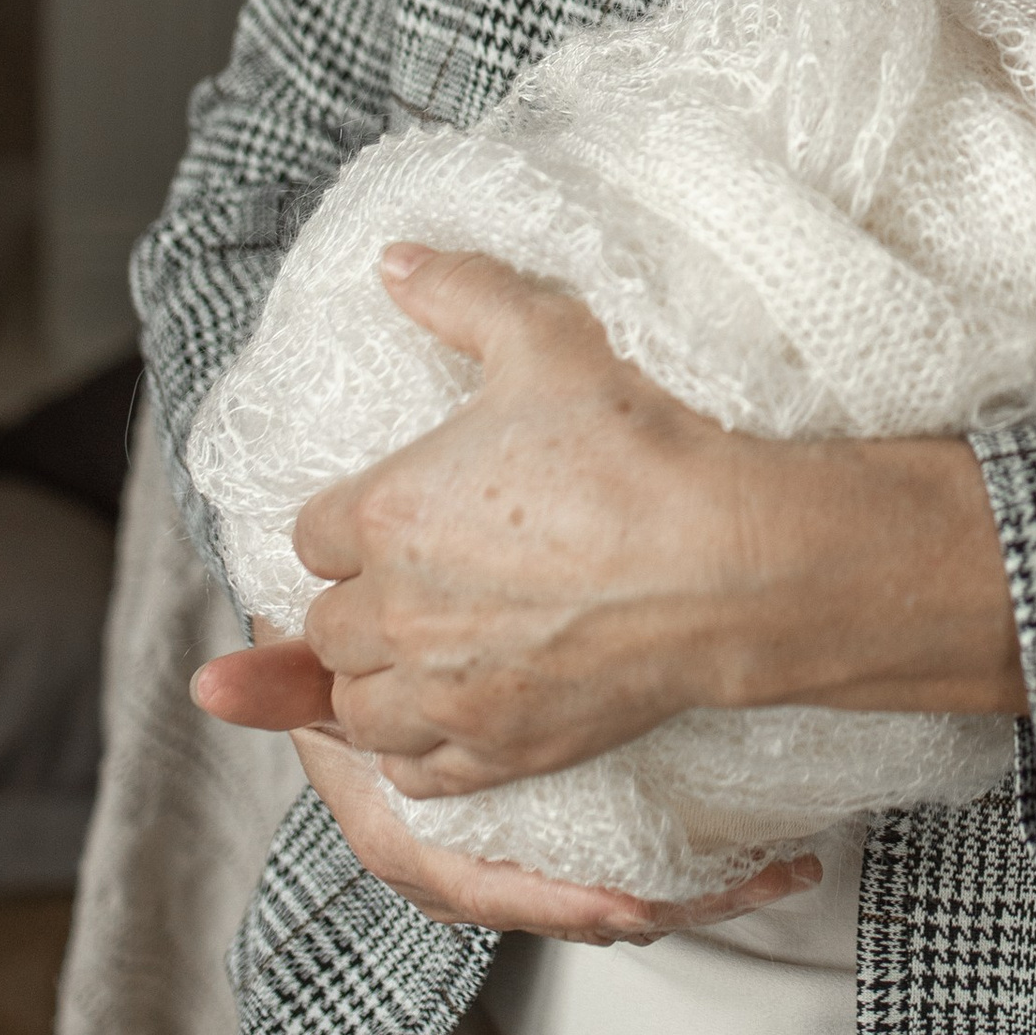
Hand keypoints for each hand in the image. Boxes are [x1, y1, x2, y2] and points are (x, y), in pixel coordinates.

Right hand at [190, 639, 824, 945]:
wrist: (350, 642)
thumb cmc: (337, 654)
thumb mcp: (314, 661)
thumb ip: (282, 676)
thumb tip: (213, 682)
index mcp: (398, 832)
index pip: (478, 890)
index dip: (558, 907)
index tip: (638, 908)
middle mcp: (456, 856)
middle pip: (563, 908)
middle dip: (658, 905)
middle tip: (753, 885)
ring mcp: (507, 845)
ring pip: (602, 893)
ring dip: (691, 888)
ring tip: (772, 874)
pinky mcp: (551, 819)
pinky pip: (619, 856)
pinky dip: (685, 859)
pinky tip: (754, 853)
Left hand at [205, 242, 1021, 799]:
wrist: (723, 561)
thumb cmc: (633, 447)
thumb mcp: (545, 338)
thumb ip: (459, 293)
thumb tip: (394, 260)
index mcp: (384, 514)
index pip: (311, 533)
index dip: (347, 521)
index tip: (386, 516)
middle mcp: (395, 615)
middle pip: (325, 626)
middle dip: (355, 603)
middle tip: (406, 582)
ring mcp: (446, 692)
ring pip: (355, 708)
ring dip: (372, 683)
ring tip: (411, 657)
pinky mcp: (499, 748)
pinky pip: (414, 774)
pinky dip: (413, 752)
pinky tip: (441, 721)